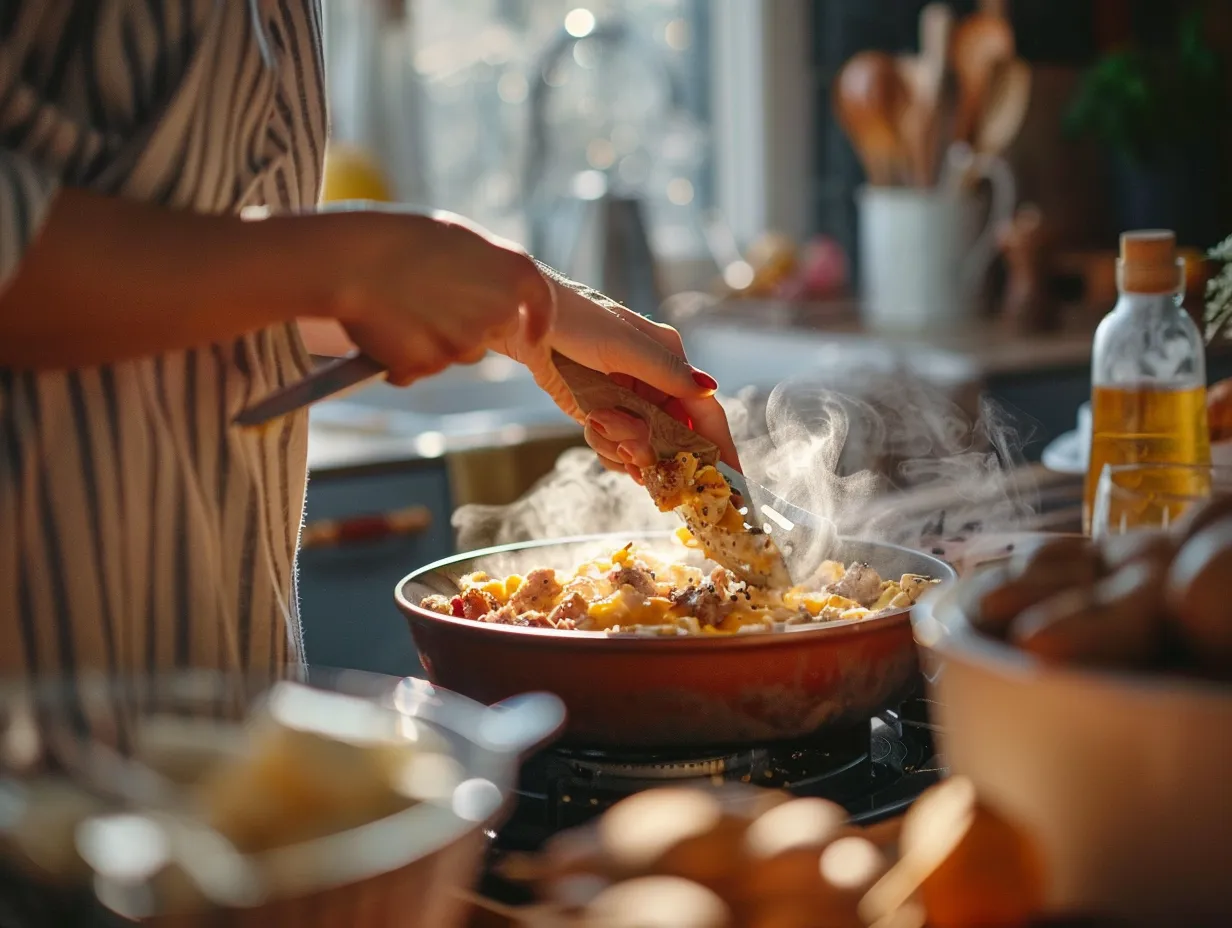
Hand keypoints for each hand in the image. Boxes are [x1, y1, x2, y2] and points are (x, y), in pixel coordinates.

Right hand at [321, 209, 554, 385]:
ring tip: (400, 310)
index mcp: (512, 271)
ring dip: (436, 342)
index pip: (542, 302)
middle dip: (472, 325)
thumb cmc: (399, 240)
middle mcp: (498, 310)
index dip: (539, 321)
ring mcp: (465, 343)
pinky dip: (403, 358)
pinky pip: (419, 369)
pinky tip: (382, 330)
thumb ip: (484, 268)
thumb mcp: (456, 239)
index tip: (534, 336)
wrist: (352, 262)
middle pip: (494, 331)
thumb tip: (487, 292)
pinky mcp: (430, 365)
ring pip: (457, 353)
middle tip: (433, 302)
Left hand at [498, 279, 739, 480]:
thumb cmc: (575, 319)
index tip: (730, 479)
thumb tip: (709, 389)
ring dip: (623, 447)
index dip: (719, 446)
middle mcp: (654, 383)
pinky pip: (617, 449)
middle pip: (675, 438)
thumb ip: (666, 372)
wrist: (526, 321)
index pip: (705, 411)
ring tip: (599, 421)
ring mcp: (628, 402)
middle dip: (657, 450)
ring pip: (645, 448)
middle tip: (631, 448)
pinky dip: (606, 448)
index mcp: (668, 359)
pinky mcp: (603, 415)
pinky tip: (592, 427)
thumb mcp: (623, 344)